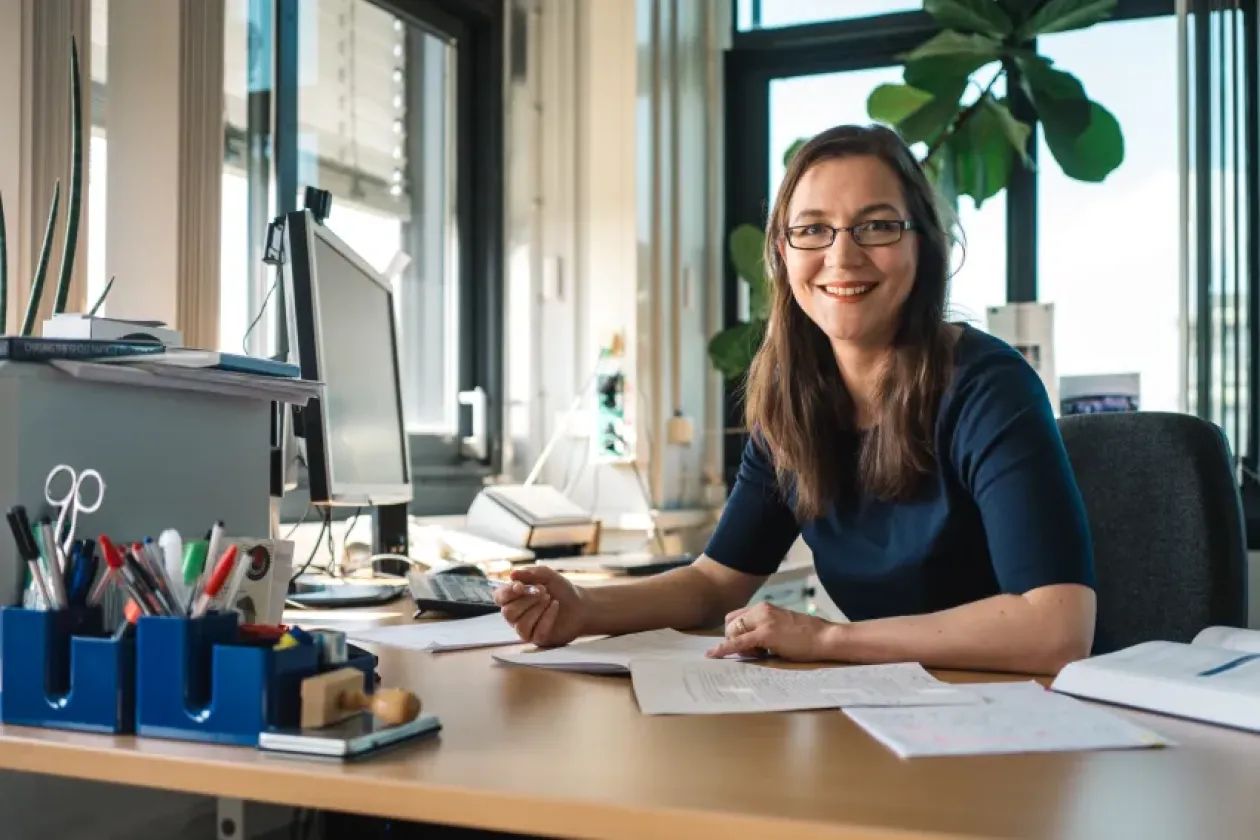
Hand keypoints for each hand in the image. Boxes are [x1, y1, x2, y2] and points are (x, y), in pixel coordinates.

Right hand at [492, 566, 588, 646]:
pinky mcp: (538, 638)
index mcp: (514, 598)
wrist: (581, 604)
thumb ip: (529, 574)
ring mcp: (527, 628)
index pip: (499, 598)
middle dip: (526, 600)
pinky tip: (555, 607)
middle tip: (544, 591)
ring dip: (536, 609)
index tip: (520, 587)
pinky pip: (536, 632)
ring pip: (520, 624)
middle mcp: (517, 615)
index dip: (507, 593)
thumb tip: (512, 575)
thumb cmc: (561, 589)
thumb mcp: (547, 576)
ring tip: (550, 599)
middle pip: (508, 612)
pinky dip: (547, 617)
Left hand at [705, 602, 839, 661]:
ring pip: (732, 632)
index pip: (736, 617)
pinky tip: (713, 655)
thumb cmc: (809, 635)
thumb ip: (765, 629)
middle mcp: (761, 610)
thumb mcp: (782, 626)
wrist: (825, 637)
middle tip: (750, 652)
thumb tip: (749, 643)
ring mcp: (763, 621)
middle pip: (730, 624)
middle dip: (732, 639)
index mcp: (765, 607)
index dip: (733, 633)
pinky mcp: (765, 634)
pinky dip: (723, 649)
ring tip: (759, 654)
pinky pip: (737, 642)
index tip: (737, 645)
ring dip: (736, 645)